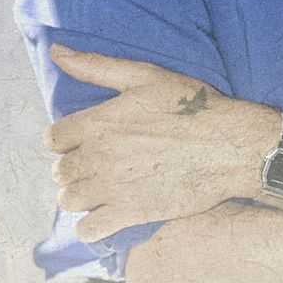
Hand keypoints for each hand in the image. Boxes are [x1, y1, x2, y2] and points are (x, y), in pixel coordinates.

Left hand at [44, 46, 276, 241]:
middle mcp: (99, 157)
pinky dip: (93, 226)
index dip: (66, 139)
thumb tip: (56, 51)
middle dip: (75, 168)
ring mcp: (113, 188)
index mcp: (97, 123)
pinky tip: (107, 215)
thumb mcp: (144, 75)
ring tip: (101, 189)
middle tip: (98, 164)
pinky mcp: (132, 213)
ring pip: (70, 201)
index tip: (84, 140)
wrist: (229, 146)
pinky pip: (90, 230)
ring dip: (81, 196)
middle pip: (60, 172)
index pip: (52, 139)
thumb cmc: (191, 106)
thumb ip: (96, 66)